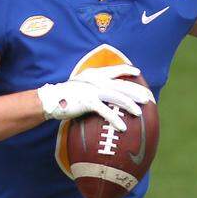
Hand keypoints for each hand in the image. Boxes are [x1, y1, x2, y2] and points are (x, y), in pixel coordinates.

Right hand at [37, 65, 153, 130]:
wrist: (49, 99)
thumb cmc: (65, 95)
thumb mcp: (81, 85)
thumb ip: (92, 85)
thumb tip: (102, 91)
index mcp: (94, 74)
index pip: (114, 70)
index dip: (126, 70)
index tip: (138, 72)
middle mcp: (95, 80)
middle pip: (120, 85)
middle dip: (136, 91)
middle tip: (147, 98)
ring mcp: (92, 90)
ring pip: (116, 96)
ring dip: (129, 105)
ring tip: (139, 113)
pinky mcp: (87, 101)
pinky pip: (105, 111)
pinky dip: (115, 119)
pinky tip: (123, 127)